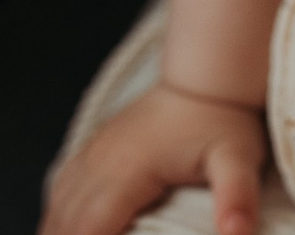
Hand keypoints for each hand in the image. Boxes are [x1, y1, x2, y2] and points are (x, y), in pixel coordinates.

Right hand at [41, 85, 266, 234]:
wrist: (206, 76)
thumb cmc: (223, 119)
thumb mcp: (238, 158)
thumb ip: (237, 197)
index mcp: (128, 170)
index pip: (89, 228)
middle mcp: (100, 162)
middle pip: (65, 223)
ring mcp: (92, 154)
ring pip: (56, 209)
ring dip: (58, 233)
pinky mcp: (93, 151)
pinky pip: (60, 191)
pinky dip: (57, 218)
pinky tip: (64, 230)